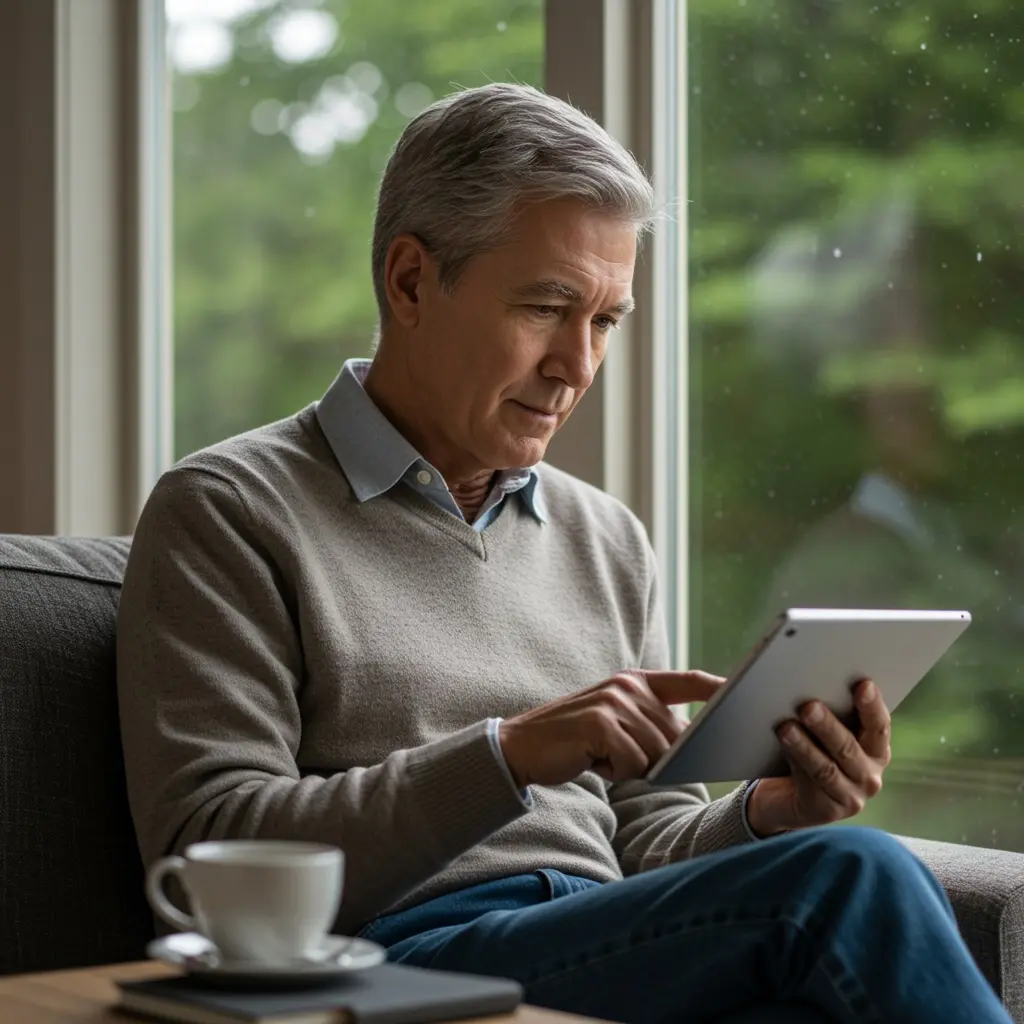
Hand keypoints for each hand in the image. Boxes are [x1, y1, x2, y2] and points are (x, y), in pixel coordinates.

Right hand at [498, 670, 724, 787]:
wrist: (523, 747)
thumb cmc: (576, 742)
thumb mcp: (615, 723)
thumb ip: (650, 724)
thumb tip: (693, 742)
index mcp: (636, 681)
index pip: (688, 680)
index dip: (719, 686)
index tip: (746, 691)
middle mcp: (628, 686)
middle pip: (675, 734)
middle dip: (654, 757)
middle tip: (614, 755)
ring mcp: (614, 702)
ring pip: (655, 753)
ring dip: (630, 767)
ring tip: (600, 755)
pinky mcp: (601, 723)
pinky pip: (632, 764)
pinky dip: (615, 772)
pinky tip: (591, 760)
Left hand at [746, 679, 890, 836]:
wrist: (786, 798)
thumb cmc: (810, 753)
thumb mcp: (824, 734)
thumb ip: (830, 713)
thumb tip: (811, 678)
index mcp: (876, 750)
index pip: (879, 726)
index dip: (871, 705)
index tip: (862, 684)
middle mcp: (870, 776)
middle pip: (848, 747)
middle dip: (828, 725)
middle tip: (808, 705)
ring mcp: (850, 797)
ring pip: (826, 767)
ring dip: (805, 746)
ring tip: (786, 727)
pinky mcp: (825, 811)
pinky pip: (809, 783)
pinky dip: (794, 761)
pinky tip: (782, 744)